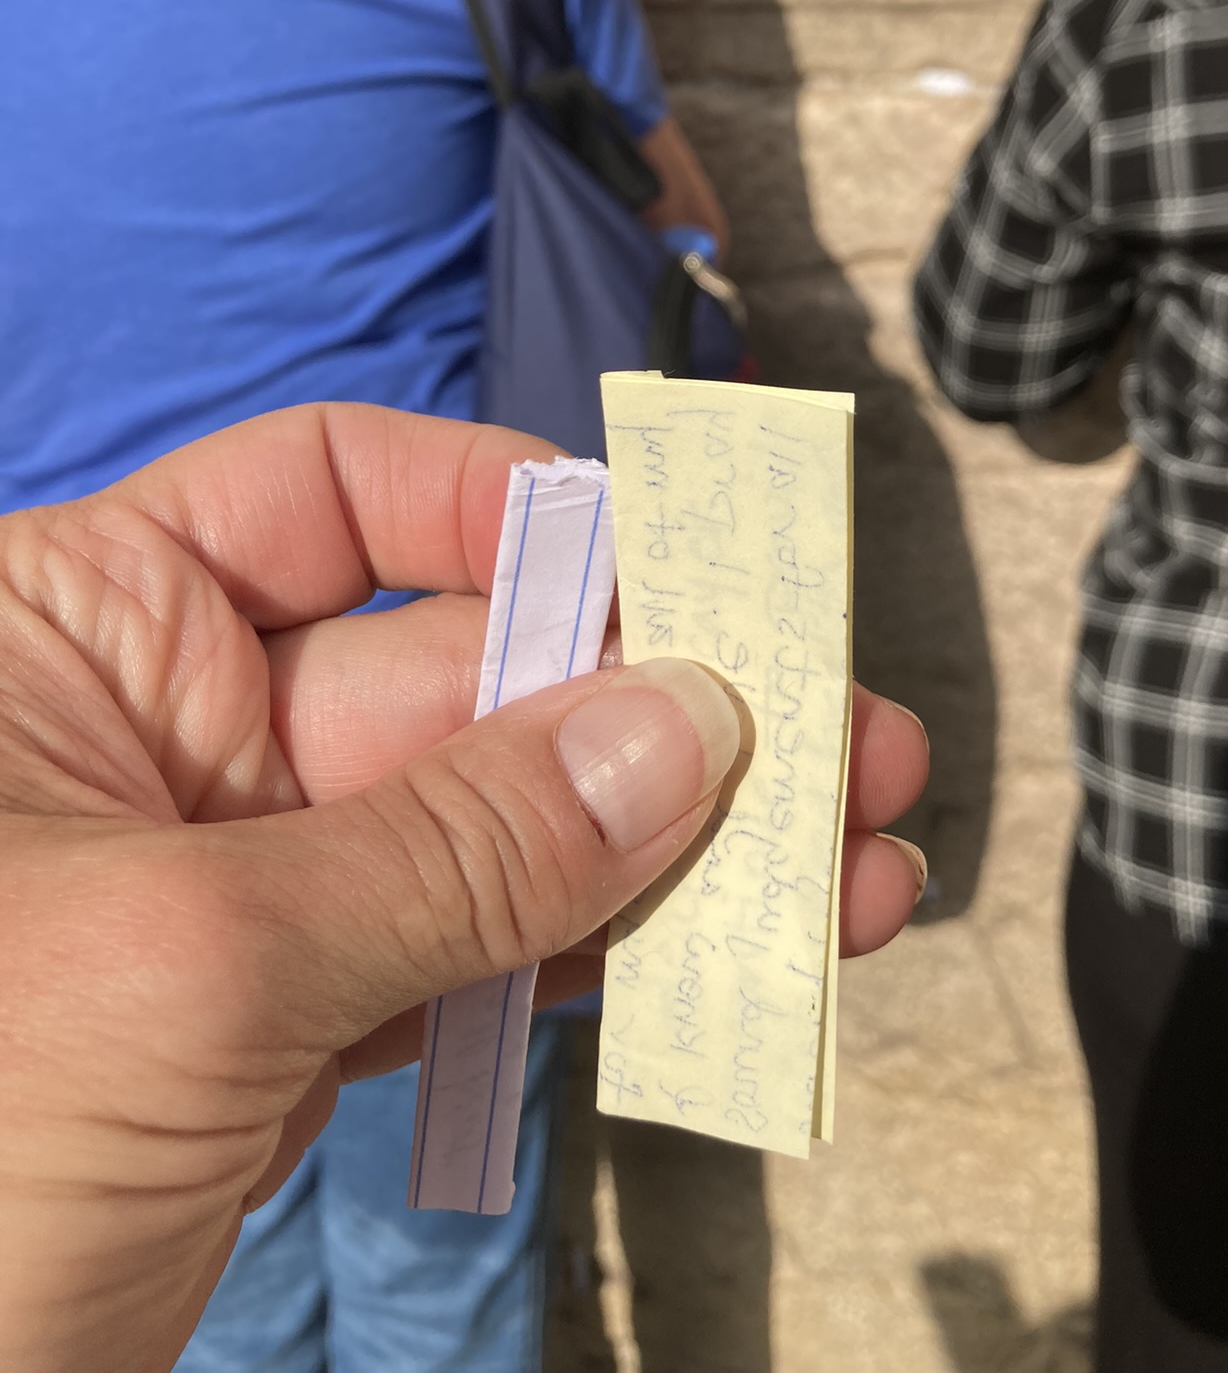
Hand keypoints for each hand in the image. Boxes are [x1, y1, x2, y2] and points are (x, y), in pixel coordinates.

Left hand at [0, 404, 926, 1372]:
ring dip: (677, 844)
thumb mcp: (192, 967)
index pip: (328, 492)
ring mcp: (244, 885)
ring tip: (853, 866)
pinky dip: (607, 958)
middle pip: (464, 665)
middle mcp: (168, 732)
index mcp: (82, 631)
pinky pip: (479, 952)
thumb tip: (685, 730)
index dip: (507, 506)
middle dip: (660, 704)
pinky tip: (747, 956)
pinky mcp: (294, 1025)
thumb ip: (457, 847)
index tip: (675, 562)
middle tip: (846, 736)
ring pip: (497, 822)